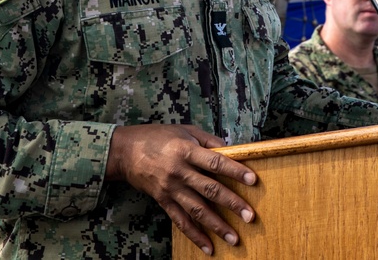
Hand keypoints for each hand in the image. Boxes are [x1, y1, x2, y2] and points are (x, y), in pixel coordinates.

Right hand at [106, 124, 256, 255]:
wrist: (125, 151)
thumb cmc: (158, 136)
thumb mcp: (185, 130)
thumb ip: (209, 141)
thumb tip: (232, 150)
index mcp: (186, 150)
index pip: (215, 162)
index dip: (235, 171)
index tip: (253, 180)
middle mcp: (179, 171)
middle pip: (209, 190)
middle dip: (232, 204)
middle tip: (250, 216)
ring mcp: (170, 189)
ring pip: (197, 210)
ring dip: (217, 226)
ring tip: (234, 238)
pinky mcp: (163, 201)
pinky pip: (180, 221)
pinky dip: (194, 235)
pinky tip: (208, 247)